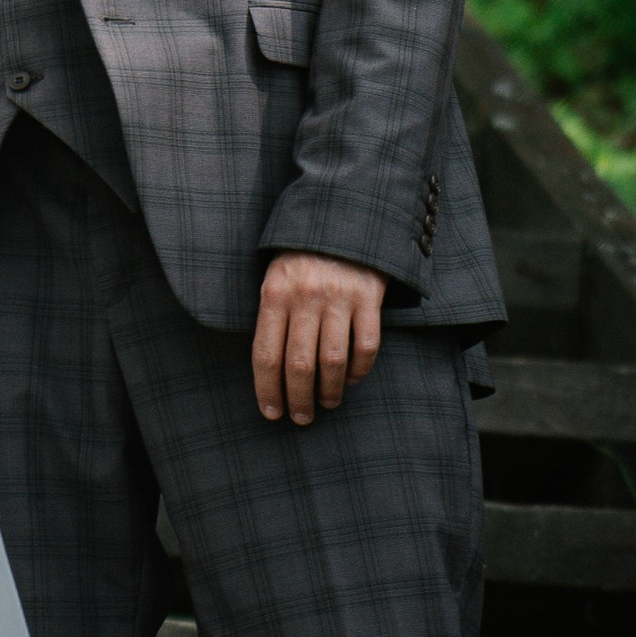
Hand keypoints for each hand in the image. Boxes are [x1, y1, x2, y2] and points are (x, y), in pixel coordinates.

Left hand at [252, 251, 384, 425]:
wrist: (342, 218)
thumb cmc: (302, 258)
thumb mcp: (275, 277)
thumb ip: (272, 317)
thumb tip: (270, 371)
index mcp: (274, 293)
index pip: (266, 354)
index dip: (267, 389)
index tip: (271, 413)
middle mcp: (305, 297)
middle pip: (299, 364)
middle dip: (298, 399)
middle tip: (301, 418)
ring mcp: (339, 297)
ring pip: (333, 361)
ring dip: (329, 391)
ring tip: (327, 404)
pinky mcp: (369, 297)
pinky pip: (366, 346)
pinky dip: (359, 370)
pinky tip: (351, 380)